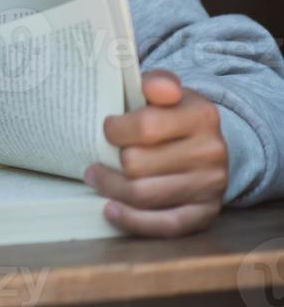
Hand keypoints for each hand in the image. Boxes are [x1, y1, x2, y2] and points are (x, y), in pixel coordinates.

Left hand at [84, 69, 227, 236]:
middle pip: (137, 164)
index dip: (114, 129)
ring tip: (96, 178)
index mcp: (201, 115)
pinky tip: (110, 210)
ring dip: (111, 189)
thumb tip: (153, 88)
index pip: (144, 126)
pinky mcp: (204, 214)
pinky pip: (166, 225)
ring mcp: (210, 186)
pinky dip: (133, 221)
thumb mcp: (165, 90)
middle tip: (94, 159)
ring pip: (145, 195)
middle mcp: (211, 152)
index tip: (106, 129)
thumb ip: (156, 82)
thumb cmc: (171, 114)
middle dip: (108, 162)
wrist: (206, 144)